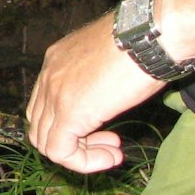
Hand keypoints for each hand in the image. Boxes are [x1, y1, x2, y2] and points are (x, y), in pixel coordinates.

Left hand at [26, 15, 164, 172]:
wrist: (153, 33)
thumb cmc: (145, 41)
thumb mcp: (111, 60)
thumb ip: (98, 80)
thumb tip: (108, 97)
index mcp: (56, 60)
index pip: (45, 105)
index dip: (71, 125)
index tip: (106, 130)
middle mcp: (48, 75)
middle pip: (41, 124)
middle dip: (74, 141)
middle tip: (109, 143)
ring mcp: (54, 92)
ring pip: (45, 141)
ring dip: (80, 155)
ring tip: (112, 153)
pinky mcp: (69, 111)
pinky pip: (60, 151)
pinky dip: (83, 162)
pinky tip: (111, 157)